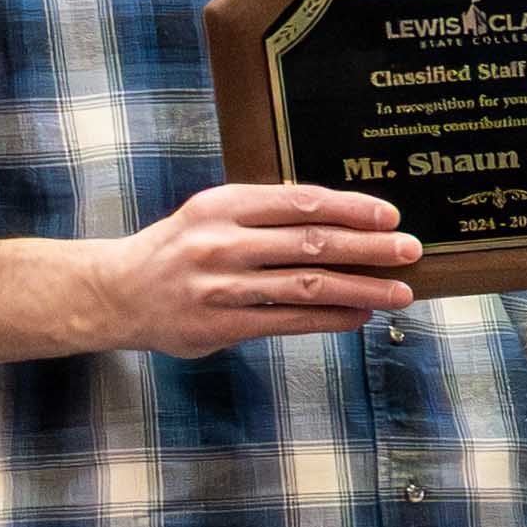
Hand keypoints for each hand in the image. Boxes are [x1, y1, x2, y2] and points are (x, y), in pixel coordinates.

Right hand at [65, 178, 416, 354]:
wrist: (115, 291)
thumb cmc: (178, 249)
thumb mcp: (212, 214)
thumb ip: (265, 213)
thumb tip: (340, 217)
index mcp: (222, 205)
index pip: (300, 202)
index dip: (350, 209)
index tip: (389, 216)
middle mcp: (221, 242)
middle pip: (311, 242)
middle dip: (368, 248)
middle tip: (410, 250)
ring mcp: (220, 285)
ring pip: (306, 285)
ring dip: (361, 288)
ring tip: (400, 292)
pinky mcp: (220, 324)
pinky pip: (288, 321)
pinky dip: (331, 319)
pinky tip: (360, 316)